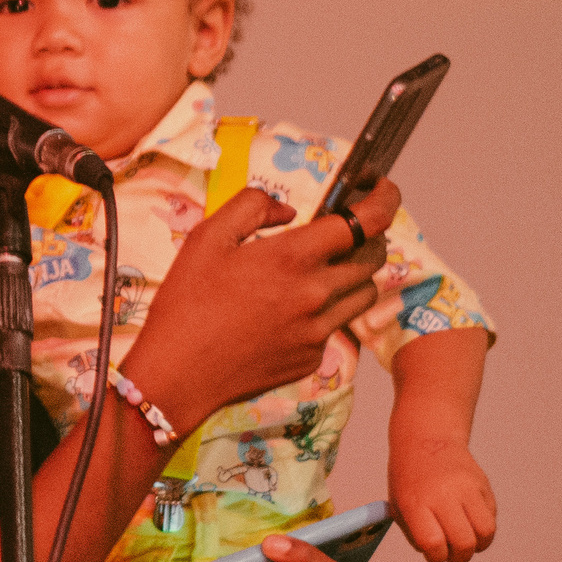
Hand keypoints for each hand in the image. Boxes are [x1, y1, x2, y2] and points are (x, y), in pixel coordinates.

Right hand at [125, 179, 402, 426]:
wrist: (177, 373)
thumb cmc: (186, 302)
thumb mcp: (208, 236)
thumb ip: (252, 207)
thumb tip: (288, 212)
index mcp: (292, 258)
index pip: (364, 222)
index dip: (384, 199)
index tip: (383, 188)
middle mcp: (315, 295)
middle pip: (373, 258)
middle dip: (369, 236)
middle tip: (345, 230)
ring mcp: (317, 332)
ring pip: (363, 295)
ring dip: (354, 274)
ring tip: (322, 268)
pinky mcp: (311, 359)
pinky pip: (335, 327)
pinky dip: (325, 311)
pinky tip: (288, 309)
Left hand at [390, 439, 495, 561]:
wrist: (427, 438)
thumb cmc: (410, 478)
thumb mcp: (399, 505)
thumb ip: (415, 534)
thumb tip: (438, 555)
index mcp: (416, 501)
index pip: (433, 543)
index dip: (436, 556)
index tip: (434, 552)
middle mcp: (443, 494)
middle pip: (464, 542)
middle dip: (460, 557)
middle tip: (454, 553)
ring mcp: (466, 487)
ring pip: (486, 532)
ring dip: (478, 545)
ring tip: (466, 538)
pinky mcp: (483, 484)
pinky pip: (491, 517)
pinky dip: (483, 526)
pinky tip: (469, 518)